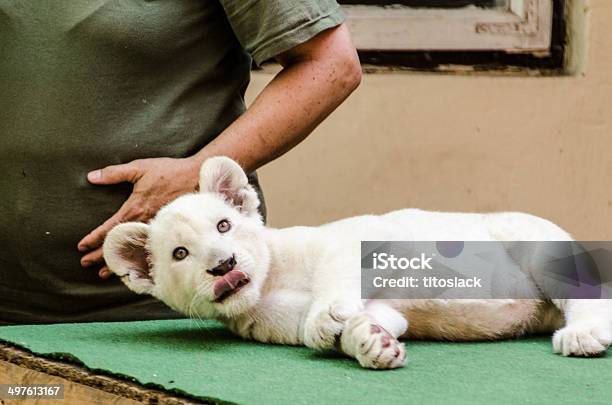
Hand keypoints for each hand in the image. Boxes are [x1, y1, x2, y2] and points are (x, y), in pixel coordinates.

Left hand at [78, 156, 199, 278]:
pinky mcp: (168, 231)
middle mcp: (144, 222)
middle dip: (101, 255)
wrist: (199, 177)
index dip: (94, 238)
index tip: (82, 246)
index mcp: (135, 208)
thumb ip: (114, 173)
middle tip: (86, 263)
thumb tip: (92, 177)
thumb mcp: (140, 167)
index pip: (109, 228)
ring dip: (119, 262)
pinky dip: (139, 260)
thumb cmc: (170, 171)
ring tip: (105, 273)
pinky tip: (134, 267)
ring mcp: (157, 229)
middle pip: (119, 243)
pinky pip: (150, 249)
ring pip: (134, 250)